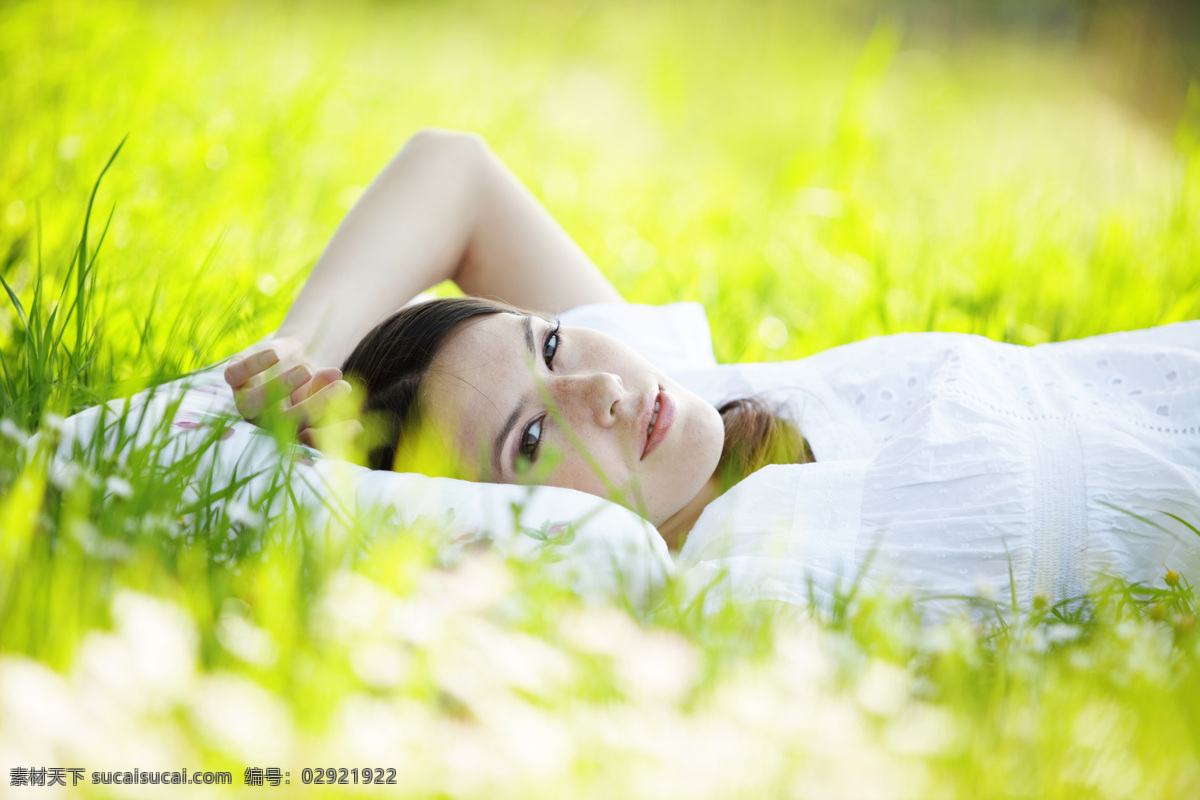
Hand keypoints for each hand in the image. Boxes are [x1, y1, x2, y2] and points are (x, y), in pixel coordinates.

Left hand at [223, 337, 358, 446]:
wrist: (283, 356)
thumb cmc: (308, 379)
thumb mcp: (322, 386)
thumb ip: (327, 390)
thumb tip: (341, 383)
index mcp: (285, 432)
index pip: (307, 442)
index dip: (330, 437)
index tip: (356, 426)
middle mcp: (262, 421)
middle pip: (285, 422)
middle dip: (316, 406)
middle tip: (343, 388)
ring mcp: (245, 400)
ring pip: (253, 403)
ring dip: (281, 387)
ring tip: (307, 370)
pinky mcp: (234, 376)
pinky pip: (235, 374)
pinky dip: (253, 365)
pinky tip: (276, 356)